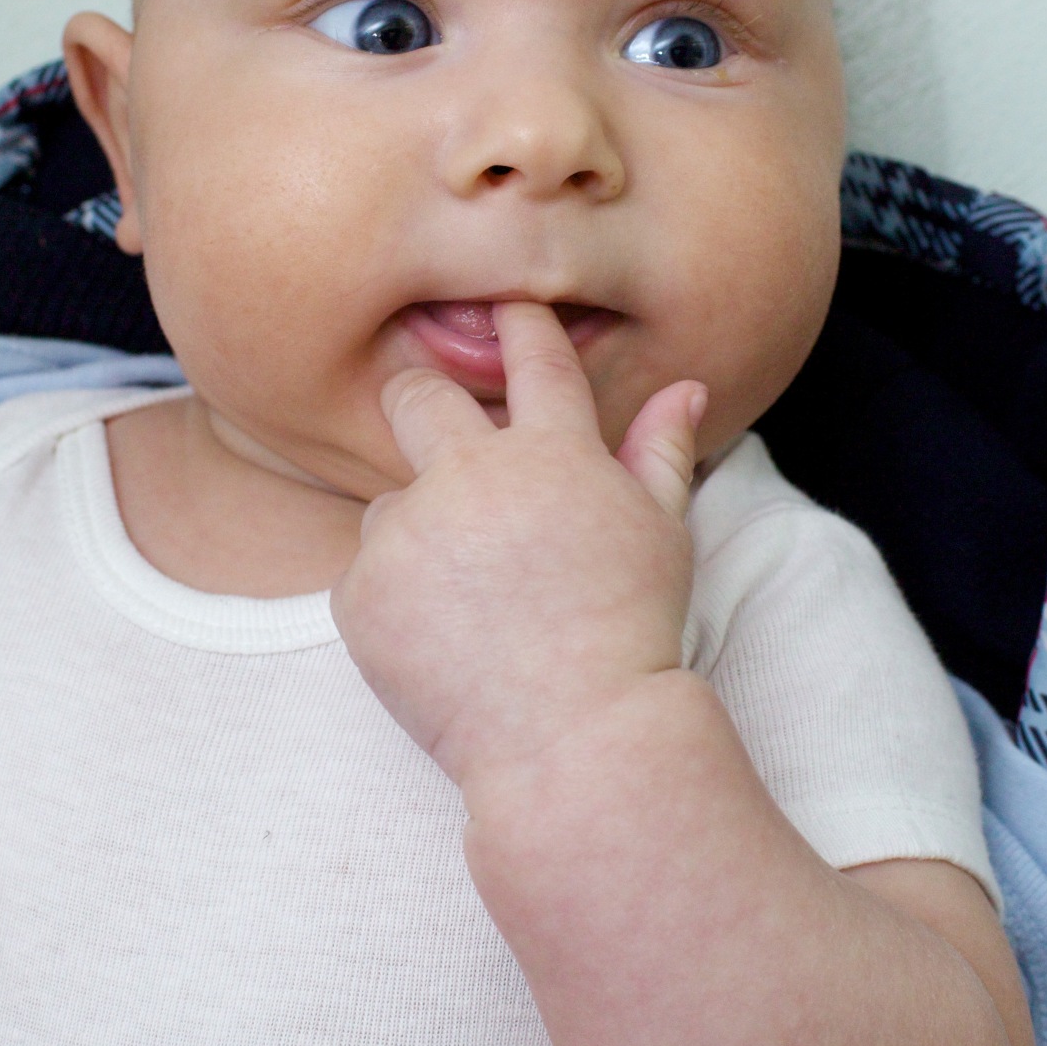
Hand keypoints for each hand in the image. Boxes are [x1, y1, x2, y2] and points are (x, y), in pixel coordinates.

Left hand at [330, 302, 705, 789]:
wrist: (572, 738)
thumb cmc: (631, 634)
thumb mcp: (663, 535)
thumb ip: (660, 452)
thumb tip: (685, 386)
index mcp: (553, 452)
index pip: (532, 357)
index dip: (518, 323)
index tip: (504, 307)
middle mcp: (471, 474)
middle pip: (415, 395)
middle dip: (418, 403)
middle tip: (435, 442)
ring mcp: (409, 529)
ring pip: (393, 504)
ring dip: (420, 535)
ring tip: (472, 606)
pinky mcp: (361, 589)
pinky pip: (368, 575)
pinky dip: (396, 602)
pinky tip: (443, 643)